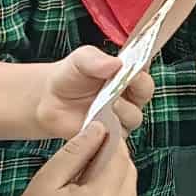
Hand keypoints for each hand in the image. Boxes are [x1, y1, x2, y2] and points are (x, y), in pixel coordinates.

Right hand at [13, 122, 137, 195]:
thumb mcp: (48, 180)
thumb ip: (76, 151)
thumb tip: (100, 128)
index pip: (121, 158)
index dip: (112, 141)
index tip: (100, 131)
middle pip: (130, 176)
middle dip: (116, 161)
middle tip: (90, 155)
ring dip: (117, 183)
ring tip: (87, 182)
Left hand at [32, 46, 153, 138]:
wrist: (51, 101)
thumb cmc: (70, 76)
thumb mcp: (80, 60)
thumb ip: (95, 59)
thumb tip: (116, 63)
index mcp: (127, 72)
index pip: (144, 66)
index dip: (143, 65)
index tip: (135, 65)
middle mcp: (130, 94)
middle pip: (144, 92)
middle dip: (138, 88)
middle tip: (124, 84)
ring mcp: (123, 116)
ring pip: (134, 116)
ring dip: (124, 111)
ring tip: (111, 106)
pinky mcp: (113, 136)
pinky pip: (120, 136)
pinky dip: (113, 131)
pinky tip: (100, 124)